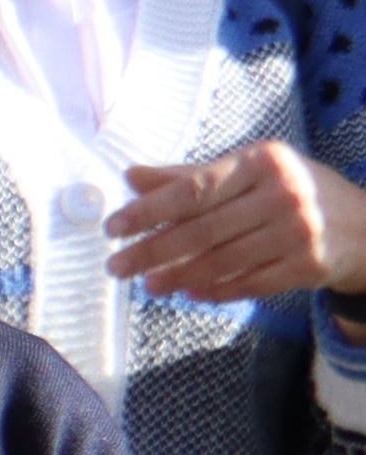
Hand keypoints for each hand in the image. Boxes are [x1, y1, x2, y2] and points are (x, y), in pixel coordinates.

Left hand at [110, 141, 365, 302]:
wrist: (363, 224)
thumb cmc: (290, 191)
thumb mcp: (248, 171)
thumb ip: (189, 176)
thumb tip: (131, 176)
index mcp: (261, 162)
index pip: (193, 189)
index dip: (149, 210)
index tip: (113, 228)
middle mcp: (282, 194)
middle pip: (203, 229)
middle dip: (152, 251)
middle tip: (116, 266)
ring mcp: (299, 231)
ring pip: (223, 260)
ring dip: (178, 276)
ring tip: (148, 285)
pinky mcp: (309, 265)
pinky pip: (251, 283)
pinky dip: (217, 290)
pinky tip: (190, 293)